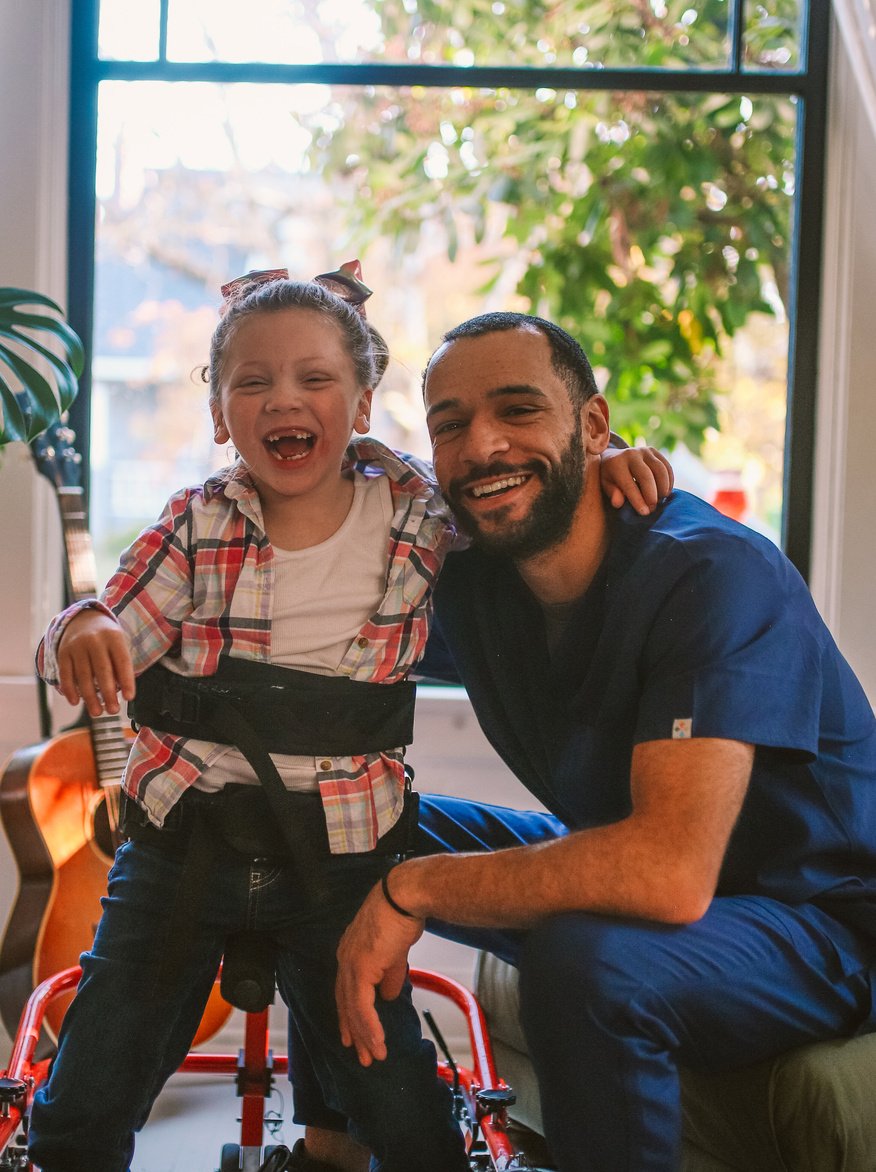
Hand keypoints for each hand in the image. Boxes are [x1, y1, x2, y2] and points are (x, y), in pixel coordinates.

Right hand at [57, 609, 135, 717]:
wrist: (82, 619)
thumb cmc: (106, 638)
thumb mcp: (118, 644)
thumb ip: (120, 665)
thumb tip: (122, 693)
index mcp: (114, 637)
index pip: (122, 661)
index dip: (126, 680)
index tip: (129, 698)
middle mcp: (95, 640)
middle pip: (102, 670)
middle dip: (108, 693)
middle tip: (113, 711)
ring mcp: (77, 646)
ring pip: (83, 675)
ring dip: (90, 697)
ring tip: (97, 712)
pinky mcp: (63, 652)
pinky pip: (66, 674)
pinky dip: (70, 689)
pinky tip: (76, 702)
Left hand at [335, 877, 423, 1065]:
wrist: (404, 898)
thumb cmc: (402, 916)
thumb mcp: (395, 953)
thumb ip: (389, 976)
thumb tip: (388, 997)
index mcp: (350, 953)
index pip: (346, 992)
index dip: (350, 1015)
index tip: (353, 1036)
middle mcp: (345, 960)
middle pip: (345, 1004)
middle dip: (354, 1032)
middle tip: (362, 1056)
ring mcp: (350, 965)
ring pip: (352, 1010)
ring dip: (364, 1035)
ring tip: (373, 1056)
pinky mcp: (360, 969)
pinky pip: (362, 1006)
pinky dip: (370, 1027)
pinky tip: (377, 1042)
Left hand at [600, 446, 673, 513]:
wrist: (614, 456)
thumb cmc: (611, 476)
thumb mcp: (606, 485)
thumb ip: (612, 493)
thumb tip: (618, 503)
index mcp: (616, 463)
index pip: (628, 484)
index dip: (637, 499)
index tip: (644, 513)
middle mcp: (631, 454)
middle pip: (646, 475)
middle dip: (651, 494)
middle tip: (653, 509)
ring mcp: (644, 451)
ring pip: (660, 470)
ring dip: (663, 487)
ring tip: (660, 500)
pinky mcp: (654, 451)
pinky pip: (667, 467)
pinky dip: (669, 481)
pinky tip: (666, 493)